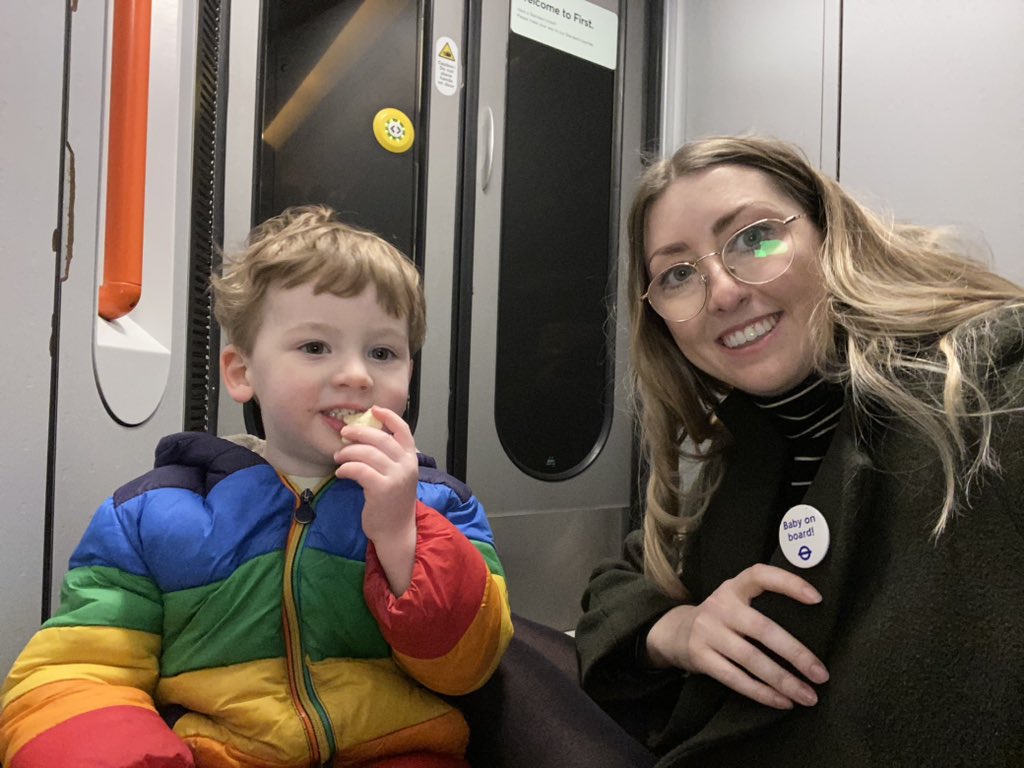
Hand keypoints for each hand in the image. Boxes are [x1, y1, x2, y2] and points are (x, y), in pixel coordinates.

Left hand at [334, 406, 417, 593]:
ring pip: (367, 453)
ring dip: (348, 452)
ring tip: (339, 457)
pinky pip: (359, 469)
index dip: (388, 416)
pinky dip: (346, 468)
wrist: (396, 531)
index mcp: (411, 459)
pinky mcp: (382, 489)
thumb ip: (388, 457)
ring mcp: (396, 477)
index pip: (403, 430)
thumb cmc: (392, 503)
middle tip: (344, 434)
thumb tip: (365, 436)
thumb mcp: (397, 476)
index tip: (373, 410)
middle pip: (380, 438)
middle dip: (358, 432)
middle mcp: (406, 465)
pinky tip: (341, 472)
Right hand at [645, 563, 828, 708]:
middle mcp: (720, 606)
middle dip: (795, 653)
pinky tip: (782, 702)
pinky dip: (762, 693)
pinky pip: (735, 678)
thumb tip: (814, 627)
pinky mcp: (700, 657)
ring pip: (751, 659)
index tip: (817, 599)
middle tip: (821, 674)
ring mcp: (707, 632)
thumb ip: (762, 605)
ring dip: (783, 680)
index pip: (760, 576)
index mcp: (733, 588)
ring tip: (808, 696)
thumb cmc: (722, 619)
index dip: (788, 583)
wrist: (674, 632)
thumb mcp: (735, 602)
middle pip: (762, 629)